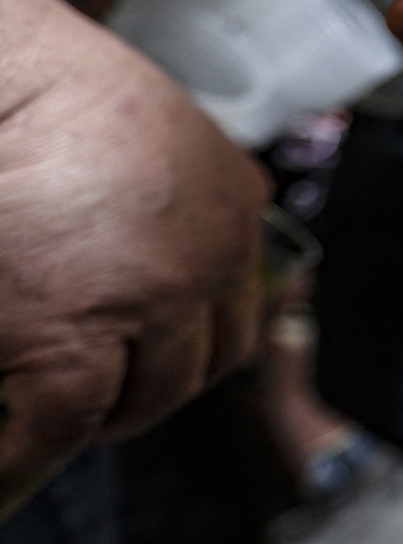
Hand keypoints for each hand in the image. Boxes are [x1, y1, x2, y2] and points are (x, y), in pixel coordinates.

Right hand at [0, 0, 265, 519]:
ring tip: (42, 422)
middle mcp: (214, 255)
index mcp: (237, 203)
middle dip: (149, 387)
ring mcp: (156, 298)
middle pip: (206, 361)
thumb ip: (157, 206)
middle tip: (93, 401)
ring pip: (146, 397)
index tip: (143, 360)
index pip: (236, 304)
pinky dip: (29, 445)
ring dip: (97, 417)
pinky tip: (3, 451)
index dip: (186, 343)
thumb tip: (124, 269)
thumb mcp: (141, 141)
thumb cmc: (40, 92)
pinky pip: (63, 422)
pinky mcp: (76, 334)